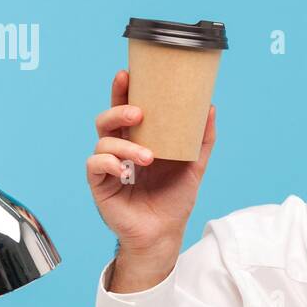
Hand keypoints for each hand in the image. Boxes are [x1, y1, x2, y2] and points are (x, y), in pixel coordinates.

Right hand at [86, 69, 216, 291]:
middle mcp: (120, 149)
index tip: (127, 73)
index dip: (122, 91)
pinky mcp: (100, 185)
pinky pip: (95, 166)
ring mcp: (109, 166)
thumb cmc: (174, 198)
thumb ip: (201, 139)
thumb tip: (210, 107)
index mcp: (139, 140)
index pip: (127, 110)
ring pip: (103, 141)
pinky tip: (125, 170)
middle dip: (119, 110)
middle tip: (139, 113)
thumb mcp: (194, 166)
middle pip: (108, 119)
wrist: (165, 233)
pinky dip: (108, 163)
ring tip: (147, 156)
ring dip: (125, 145)